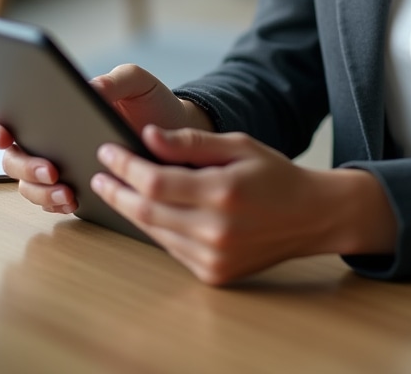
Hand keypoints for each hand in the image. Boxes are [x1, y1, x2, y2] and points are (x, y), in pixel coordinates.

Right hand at [0, 64, 213, 213]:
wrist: (175, 133)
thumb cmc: (150, 102)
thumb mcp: (136, 82)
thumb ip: (114, 80)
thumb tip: (89, 90)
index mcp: (55, 109)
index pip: (11, 117)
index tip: (4, 134)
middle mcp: (50, 140)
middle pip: (14, 158)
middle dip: (25, 166)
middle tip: (52, 169)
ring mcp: (60, 167)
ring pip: (29, 186)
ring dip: (40, 192)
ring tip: (66, 192)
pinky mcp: (75, 190)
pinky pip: (52, 202)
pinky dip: (55, 205)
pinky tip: (73, 201)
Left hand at [90, 125, 396, 284]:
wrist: (311, 216)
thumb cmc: (275, 174)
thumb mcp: (238, 145)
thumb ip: (192, 142)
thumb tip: (149, 136)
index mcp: (223, 191)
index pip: (156, 182)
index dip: (126, 166)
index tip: (107, 151)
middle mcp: (216, 229)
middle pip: (147, 211)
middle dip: (118, 190)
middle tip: (98, 175)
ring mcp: (214, 257)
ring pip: (156, 232)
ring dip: (131, 210)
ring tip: (115, 189)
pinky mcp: (214, 274)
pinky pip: (172, 248)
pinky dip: (156, 228)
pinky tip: (147, 211)